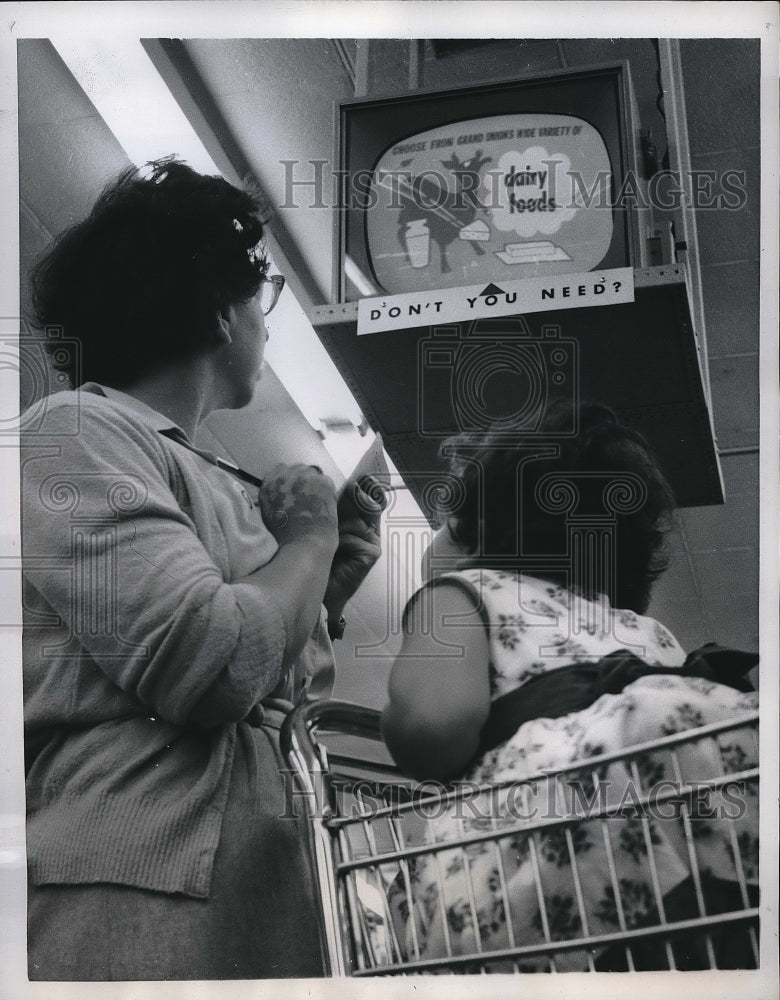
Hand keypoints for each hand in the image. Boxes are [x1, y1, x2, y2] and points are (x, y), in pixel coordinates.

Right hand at [258, 464, 337, 549]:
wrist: (305, 540)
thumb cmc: (286, 534)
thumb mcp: (269, 512)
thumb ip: (273, 496)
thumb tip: (282, 492)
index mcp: (269, 483)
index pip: (280, 469)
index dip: (289, 478)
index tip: (294, 487)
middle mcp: (285, 475)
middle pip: (298, 468)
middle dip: (303, 479)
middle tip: (308, 494)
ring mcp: (305, 476)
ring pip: (313, 472)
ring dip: (315, 483)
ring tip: (317, 500)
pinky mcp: (322, 480)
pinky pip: (326, 480)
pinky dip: (327, 490)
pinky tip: (325, 503)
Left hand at [323, 477, 384, 616]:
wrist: (316, 583)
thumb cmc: (319, 556)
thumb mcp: (327, 527)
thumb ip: (335, 510)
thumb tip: (335, 484)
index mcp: (358, 523)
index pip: (367, 502)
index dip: (368, 489)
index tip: (365, 476)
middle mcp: (369, 532)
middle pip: (370, 507)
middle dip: (362, 495)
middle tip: (355, 485)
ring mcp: (373, 543)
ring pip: (358, 523)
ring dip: (340, 529)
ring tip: (331, 540)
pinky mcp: (373, 553)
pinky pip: (357, 537)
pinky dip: (343, 542)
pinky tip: (337, 551)